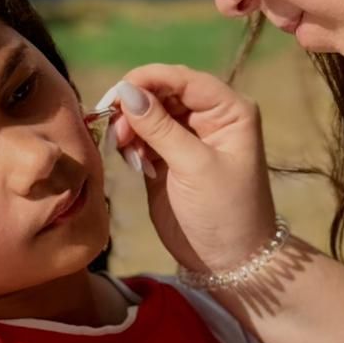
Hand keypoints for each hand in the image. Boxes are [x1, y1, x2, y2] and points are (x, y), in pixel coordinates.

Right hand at [105, 64, 277, 276]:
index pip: (184, 79)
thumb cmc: (224, 213)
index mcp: (229, 110)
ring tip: (122, 147)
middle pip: (163, 92)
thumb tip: (126, 91)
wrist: (229, 263)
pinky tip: (129, 158)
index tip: (116, 92)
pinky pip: (143, 136)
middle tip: (114, 126)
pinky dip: (131, 142)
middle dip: (136, 104)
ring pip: (149, 112)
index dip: (149, 79)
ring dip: (130, 124)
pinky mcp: (169, 157)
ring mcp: (188, 137)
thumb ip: (160, 128)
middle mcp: (209, 117)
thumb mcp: (194, 167)